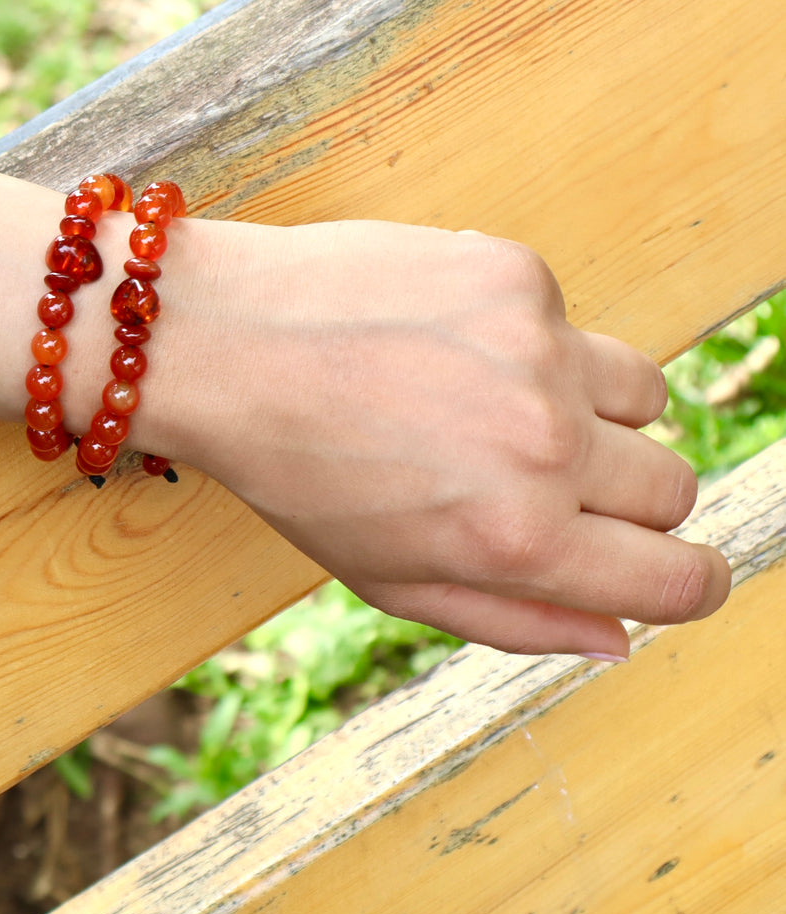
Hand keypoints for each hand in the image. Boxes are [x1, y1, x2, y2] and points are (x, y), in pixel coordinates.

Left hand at [144, 217, 730, 657]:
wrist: (225, 347)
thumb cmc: (296, 474)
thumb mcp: (390, 580)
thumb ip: (514, 620)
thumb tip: (618, 637)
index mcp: (518, 537)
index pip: (680, 576)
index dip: (688, 582)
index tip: (673, 570)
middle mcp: (545, 444)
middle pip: (673, 486)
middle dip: (624, 500)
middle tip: (538, 483)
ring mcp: (539, 350)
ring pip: (645, 396)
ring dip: (594, 414)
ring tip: (495, 411)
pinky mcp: (519, 276)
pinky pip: (573, 324)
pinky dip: (528, 343)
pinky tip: (445, 349)